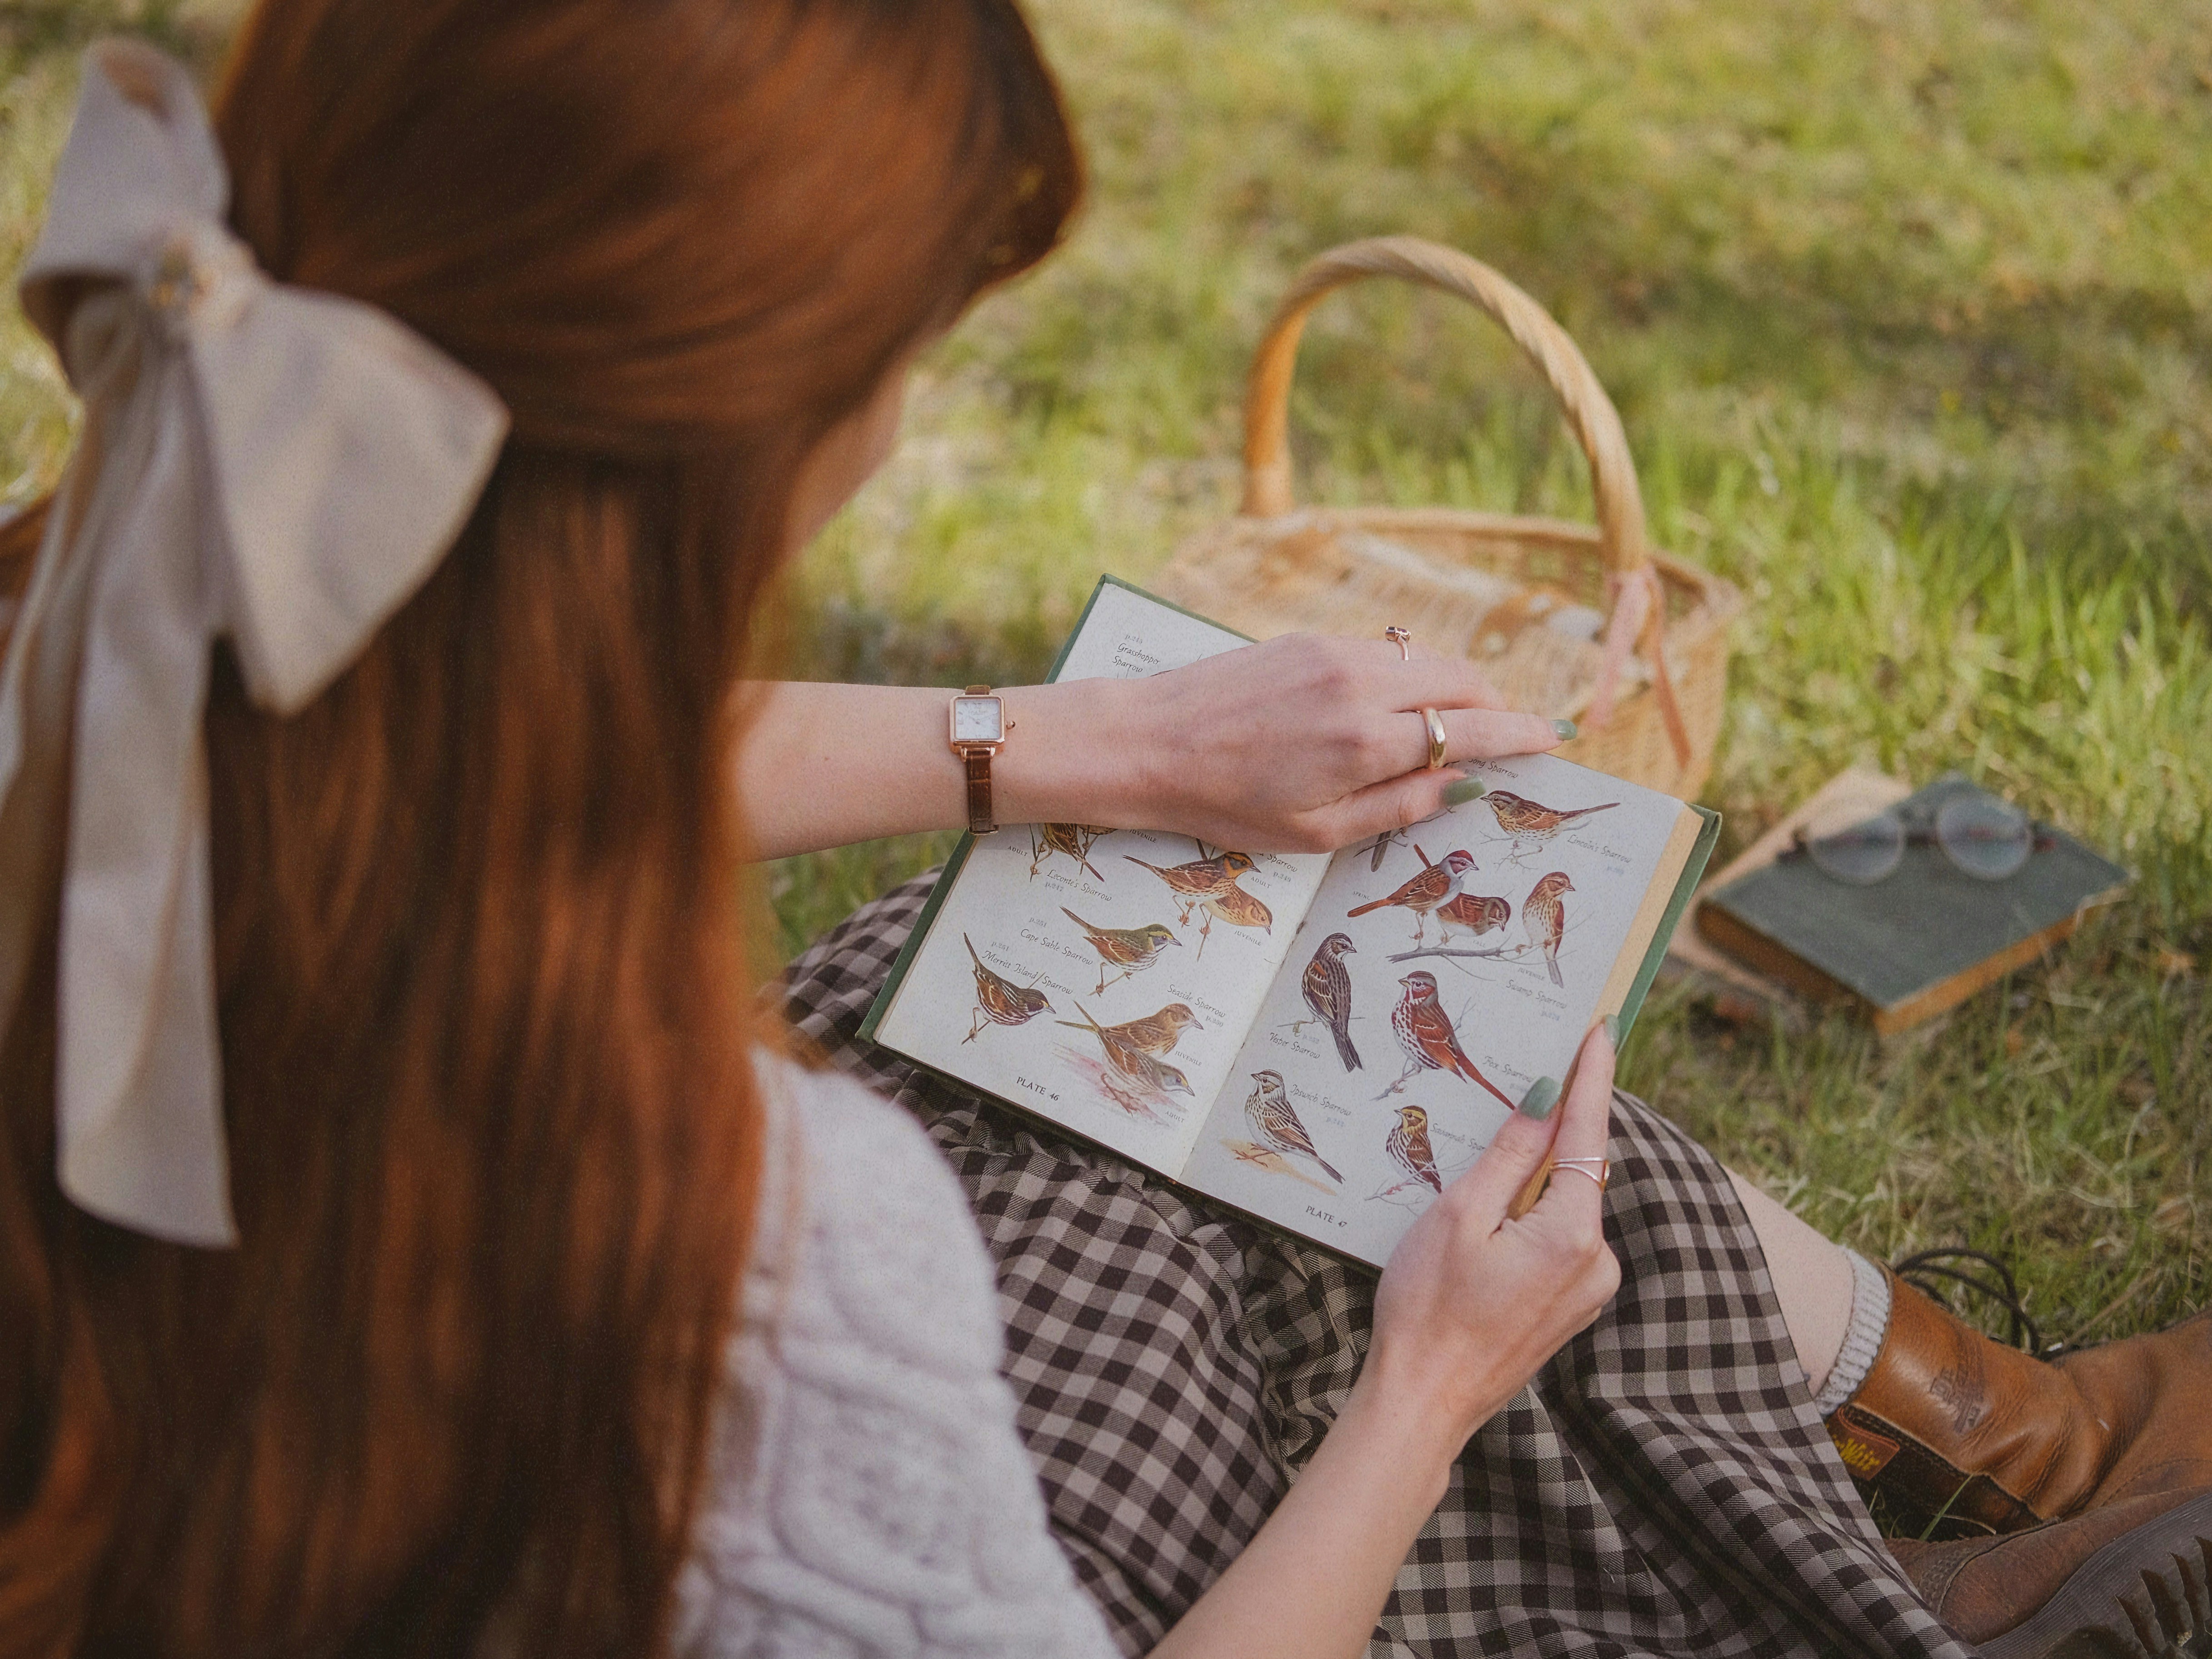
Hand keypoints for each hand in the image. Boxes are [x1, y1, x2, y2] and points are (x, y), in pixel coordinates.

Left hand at [1117, 632, 1564, 853]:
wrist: (1148, 743)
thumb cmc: (1226, 803)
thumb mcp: (1317, 832)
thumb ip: (1399, 807)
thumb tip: (1464, 786)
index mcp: (1367, 742)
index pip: (1474, 730)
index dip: (1521, 736)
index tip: (1553, 743)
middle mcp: (1361, 685)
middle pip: (1464, 680)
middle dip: (1498, 706)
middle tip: (1510, 736)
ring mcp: (1335, 653)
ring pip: (1427, 658)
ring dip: (1458, 685)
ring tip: (1460, 721)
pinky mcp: (1309, 639)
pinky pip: (1386, 649)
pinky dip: (1411, 671)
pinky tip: (1400, 703)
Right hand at [1362, 1022, 1620, 1444]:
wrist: (1424, 1403)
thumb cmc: (1427, 1310)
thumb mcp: (1457, 1217)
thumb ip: (1507, 1157)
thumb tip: (1546, 1101)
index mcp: (1571, 1235)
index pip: (1587, 1136)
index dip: (1592, 1078)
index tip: (1602, 1029)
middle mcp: (1596, 1263)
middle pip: (1578, 1171)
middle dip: (1551, 1131)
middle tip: (1526, 1083)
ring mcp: (1587, 1290)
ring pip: (1565, 1206)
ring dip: (1531, 1182)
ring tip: (1479, 1179)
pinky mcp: (1570, 1307)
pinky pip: (1558, 1239)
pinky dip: (1530, 1217)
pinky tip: (1487, 1222)